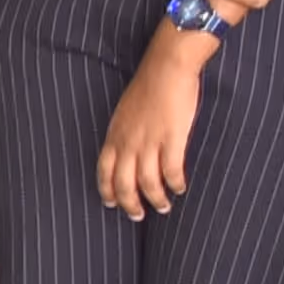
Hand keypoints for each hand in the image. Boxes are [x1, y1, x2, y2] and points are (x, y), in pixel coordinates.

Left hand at [98, 37, 208, 216]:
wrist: (167, 67)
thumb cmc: (148, 86)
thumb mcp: (125, 112)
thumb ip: (124, 133)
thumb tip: (127, 151)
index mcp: (115, 135)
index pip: (103, 171)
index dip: (107, 190)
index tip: (111, 203)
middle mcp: (128, 142)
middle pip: (124, 183)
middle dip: (130, 204)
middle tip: (138, 216)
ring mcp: (149, 141)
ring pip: (147, 183)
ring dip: (156, 199)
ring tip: (163, 207)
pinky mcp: (172, 139)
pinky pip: (172, 171)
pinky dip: (175, 184)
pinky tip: (180, 188)